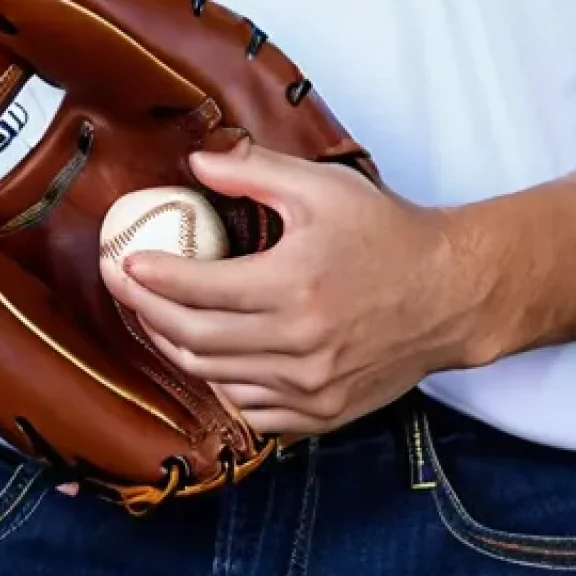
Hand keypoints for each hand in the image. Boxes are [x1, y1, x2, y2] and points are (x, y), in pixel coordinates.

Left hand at [103, 139, 486, 437]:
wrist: (452, 294)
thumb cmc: (387, 235)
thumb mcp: (323, 188)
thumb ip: (254, 170)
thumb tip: (195, 163)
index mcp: (293, 286)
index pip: (195, 287)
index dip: (149, 276)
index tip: (123, 260)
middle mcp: (299, 344)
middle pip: (192, 338)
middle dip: (143, 310)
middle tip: (124, 285)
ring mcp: (310, 387)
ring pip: (213, 376)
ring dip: (172, 346)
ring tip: (153, 314)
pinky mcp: (322, 412)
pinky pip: (248, 408)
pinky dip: (218, 382)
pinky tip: (207, 354)